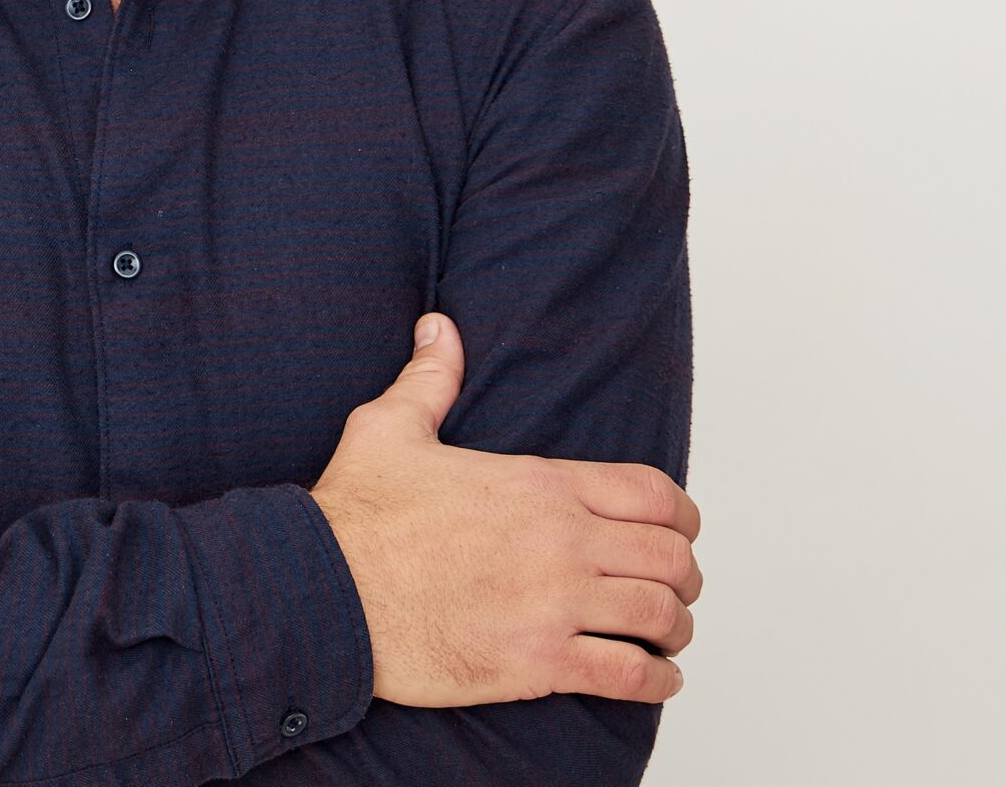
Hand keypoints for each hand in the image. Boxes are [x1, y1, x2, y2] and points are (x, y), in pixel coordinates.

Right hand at [308, 312, 701, 707]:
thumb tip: (438, 327)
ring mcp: (554, 603)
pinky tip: (654, 676)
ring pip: (660, 615)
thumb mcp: (389, 427)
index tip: (677, 533)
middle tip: (673, 588)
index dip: (681, 516)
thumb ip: (430, 378)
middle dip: (683, 574)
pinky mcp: (538, 662)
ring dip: (674, 627)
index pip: (653, 494)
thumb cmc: (354, 516)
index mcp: (538, 483)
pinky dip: (657, 678)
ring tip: (665, 635)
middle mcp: (560, 541)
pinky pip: (630, 674)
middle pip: (670, 557)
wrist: (322, 591)